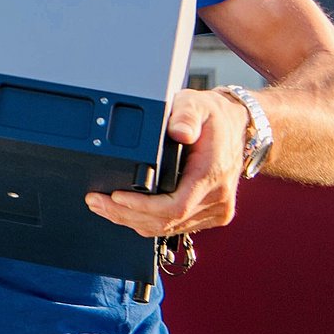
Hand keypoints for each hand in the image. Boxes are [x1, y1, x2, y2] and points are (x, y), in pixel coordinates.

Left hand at [85, 88, 249, 236]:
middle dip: (126, 215)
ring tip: (103, 207)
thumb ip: (186, 116)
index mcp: (212, 175)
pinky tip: (126, 212)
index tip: (115, 198)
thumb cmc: (214, 118)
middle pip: (166, 222)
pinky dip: (148, 221)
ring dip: (132, 221)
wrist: (237, 128)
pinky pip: (175, 227)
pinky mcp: (211, 215)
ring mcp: (216, 210)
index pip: (175, 206)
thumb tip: (179, 131)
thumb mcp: (197, 105)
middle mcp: (217, 198)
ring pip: (168, 228)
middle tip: (96, 202)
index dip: (142, 207)